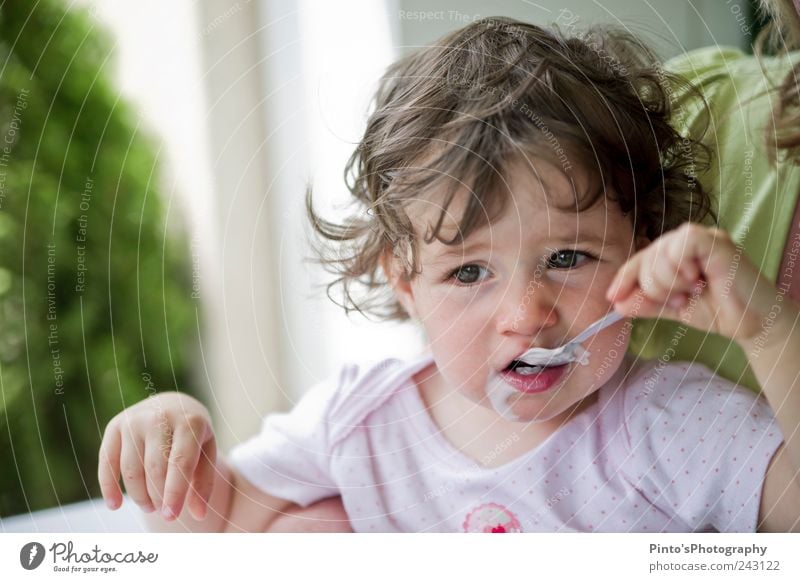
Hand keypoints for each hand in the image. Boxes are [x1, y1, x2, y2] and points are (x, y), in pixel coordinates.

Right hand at [98, 392, 216, 520]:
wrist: (174, 404)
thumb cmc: (193, 435)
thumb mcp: (207, 452)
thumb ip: (204, 482)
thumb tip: (198, 515)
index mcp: (189, 421)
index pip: (180, 463)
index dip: (175, 493)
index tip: (171, 517)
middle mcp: (159, 417)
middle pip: (155, 469)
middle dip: (159, 497)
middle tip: (164, 512)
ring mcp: (134, 419)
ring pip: (131, 470)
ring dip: (140, 496)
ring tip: (151, 507)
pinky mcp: (115, 425)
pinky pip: (106, 462)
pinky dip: (108, 487)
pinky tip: (115, 506)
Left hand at [605, 222, 782, 345]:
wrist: (752, 323)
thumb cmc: (716, 310)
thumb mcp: (672, 309)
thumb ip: (646, 303)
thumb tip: (616, 302)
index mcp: (672, 254)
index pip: (638, 260)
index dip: (624, 278)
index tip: (613, 297)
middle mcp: (685, 242)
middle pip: (646, 257)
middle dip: (654, 287)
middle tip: (680, 301)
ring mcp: (702, 239)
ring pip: (661, 251)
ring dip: (669, 281)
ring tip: (693, 292)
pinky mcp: (716, 241)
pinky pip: (683, 243)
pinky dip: (682, 265)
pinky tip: (697, 279)